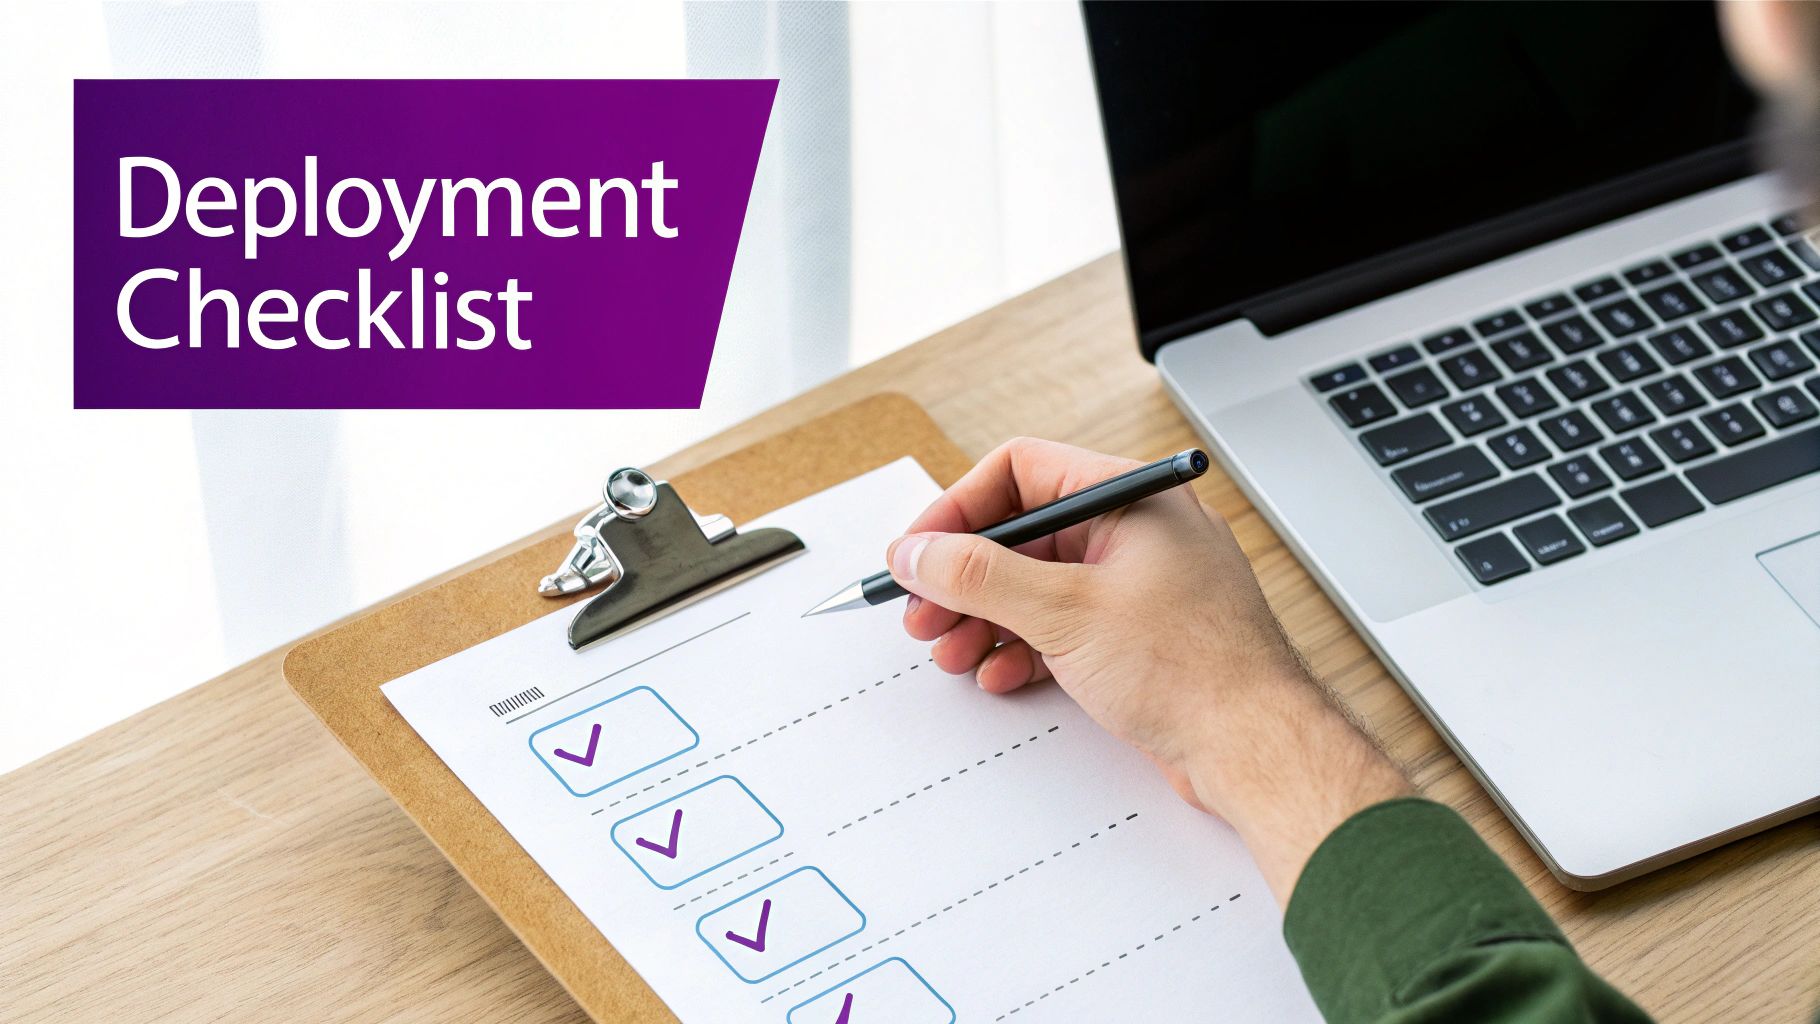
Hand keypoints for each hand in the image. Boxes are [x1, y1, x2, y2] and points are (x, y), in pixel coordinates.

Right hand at [889, 438, 1408, 902]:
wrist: (1256, 747)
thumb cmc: (1195, 669)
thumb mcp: (1064, 612)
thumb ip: (979, 576)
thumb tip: (919, 553)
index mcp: (1130, 496)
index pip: (1021, 471)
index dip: (959, 510)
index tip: (919, 552)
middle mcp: (1136, 530)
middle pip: (1023, 533)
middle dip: (965, 577)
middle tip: (923, 612)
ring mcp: (1138, 584)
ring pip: (1038, 585)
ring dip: (986, 618)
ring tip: (952, 652)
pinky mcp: (1138, 635)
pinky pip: (1063, 625)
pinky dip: (1024, 646)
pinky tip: (1000, 674)